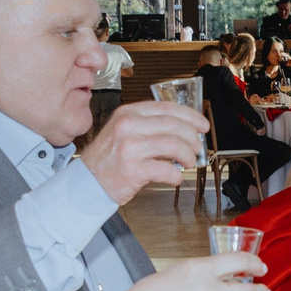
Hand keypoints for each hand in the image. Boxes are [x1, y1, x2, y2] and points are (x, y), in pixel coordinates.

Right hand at [80, 103, 208, 202]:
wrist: (87, 182)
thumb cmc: (107, 159)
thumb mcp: (122, 130)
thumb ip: (148, 125)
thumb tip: (183, 129)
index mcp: (128, 113)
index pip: (167, 108)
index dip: (190, 116)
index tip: (202, 125)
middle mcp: (128, 126)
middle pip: (174, 125)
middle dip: (193, 138)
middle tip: (196, 148)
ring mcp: (130, 147)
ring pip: (174, 145)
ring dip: (188, 156)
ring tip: (188, 163)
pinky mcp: (133, 170)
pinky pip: (166, 170)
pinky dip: (176, 175)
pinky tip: (175, 177)